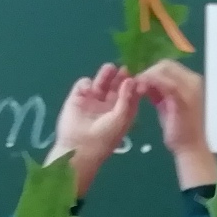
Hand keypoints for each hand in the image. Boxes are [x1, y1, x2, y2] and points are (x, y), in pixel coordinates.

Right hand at [49, 64, 140, 196]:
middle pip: (115, 86)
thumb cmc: (104, 137)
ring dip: (105, 75)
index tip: (139, 78)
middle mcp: (108, 105)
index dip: (134, 86)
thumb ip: (127, 99)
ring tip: (109, 68)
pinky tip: (89, 90)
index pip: (130, 95)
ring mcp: (92, 101)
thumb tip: (131, 80)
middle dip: (120, 77)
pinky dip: (86, 83)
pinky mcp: (77, 98)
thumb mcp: (121, 119)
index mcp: (122, 112)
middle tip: (124, 69)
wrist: (78, 148)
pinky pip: (83, 84)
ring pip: (100, 82)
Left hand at [136, 60, 216, 188]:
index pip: (169, 66)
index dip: (151, 70)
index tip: (138, 79)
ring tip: (137, 88)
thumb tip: (145, 80)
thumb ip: (159, 91)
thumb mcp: (167, 105)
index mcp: (191, 82)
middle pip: (166, 65)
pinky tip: (141, 91)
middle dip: (147, 72)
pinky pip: (164, 84)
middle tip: (135, 83)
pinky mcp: (183, 99)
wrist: (191, 148)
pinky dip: (151, 83)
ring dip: (147, 76)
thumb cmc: (180, 129)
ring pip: (164, 70)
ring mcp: (190, 89)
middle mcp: (193, 81)